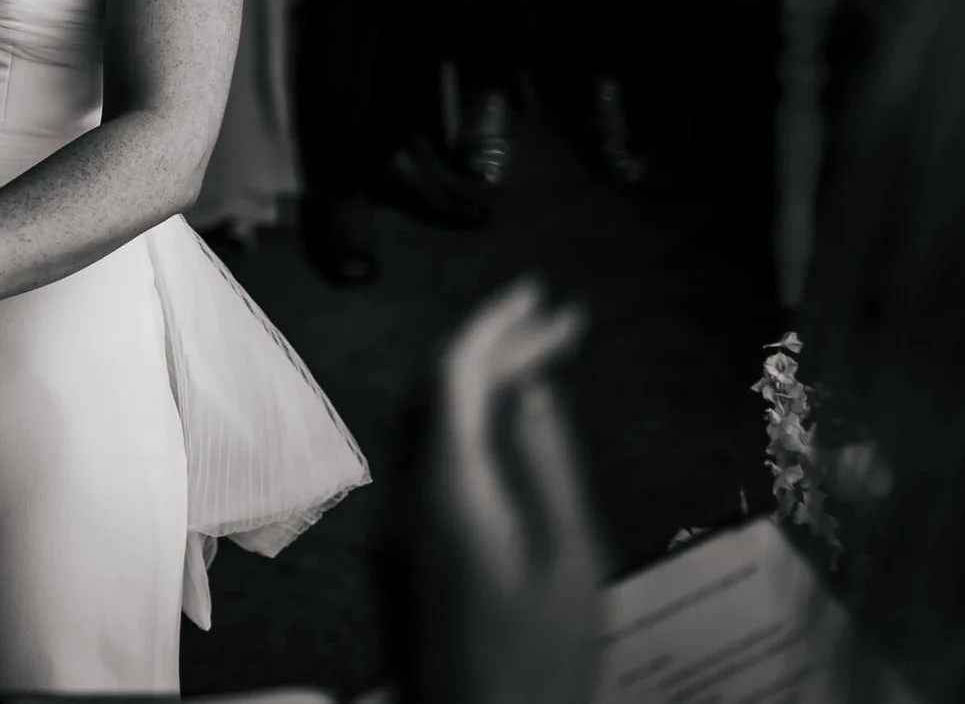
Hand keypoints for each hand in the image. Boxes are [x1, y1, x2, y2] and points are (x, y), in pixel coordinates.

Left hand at [413, 276, 605, 703]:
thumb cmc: (535, 664)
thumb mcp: (567, 558)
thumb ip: (544, 464)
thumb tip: (531, 392)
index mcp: (448, 489)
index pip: (455, 372)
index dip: (499, 324)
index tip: (545, 300)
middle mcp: (406, 497)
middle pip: (433, 390)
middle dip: (491, 344)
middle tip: (553, 323)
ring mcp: (397, 524)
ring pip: (423, 421)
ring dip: (474, 381)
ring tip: (535, 359)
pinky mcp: (400, 550)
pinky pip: (424, 457)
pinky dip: (464, 423)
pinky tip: (506, 429)